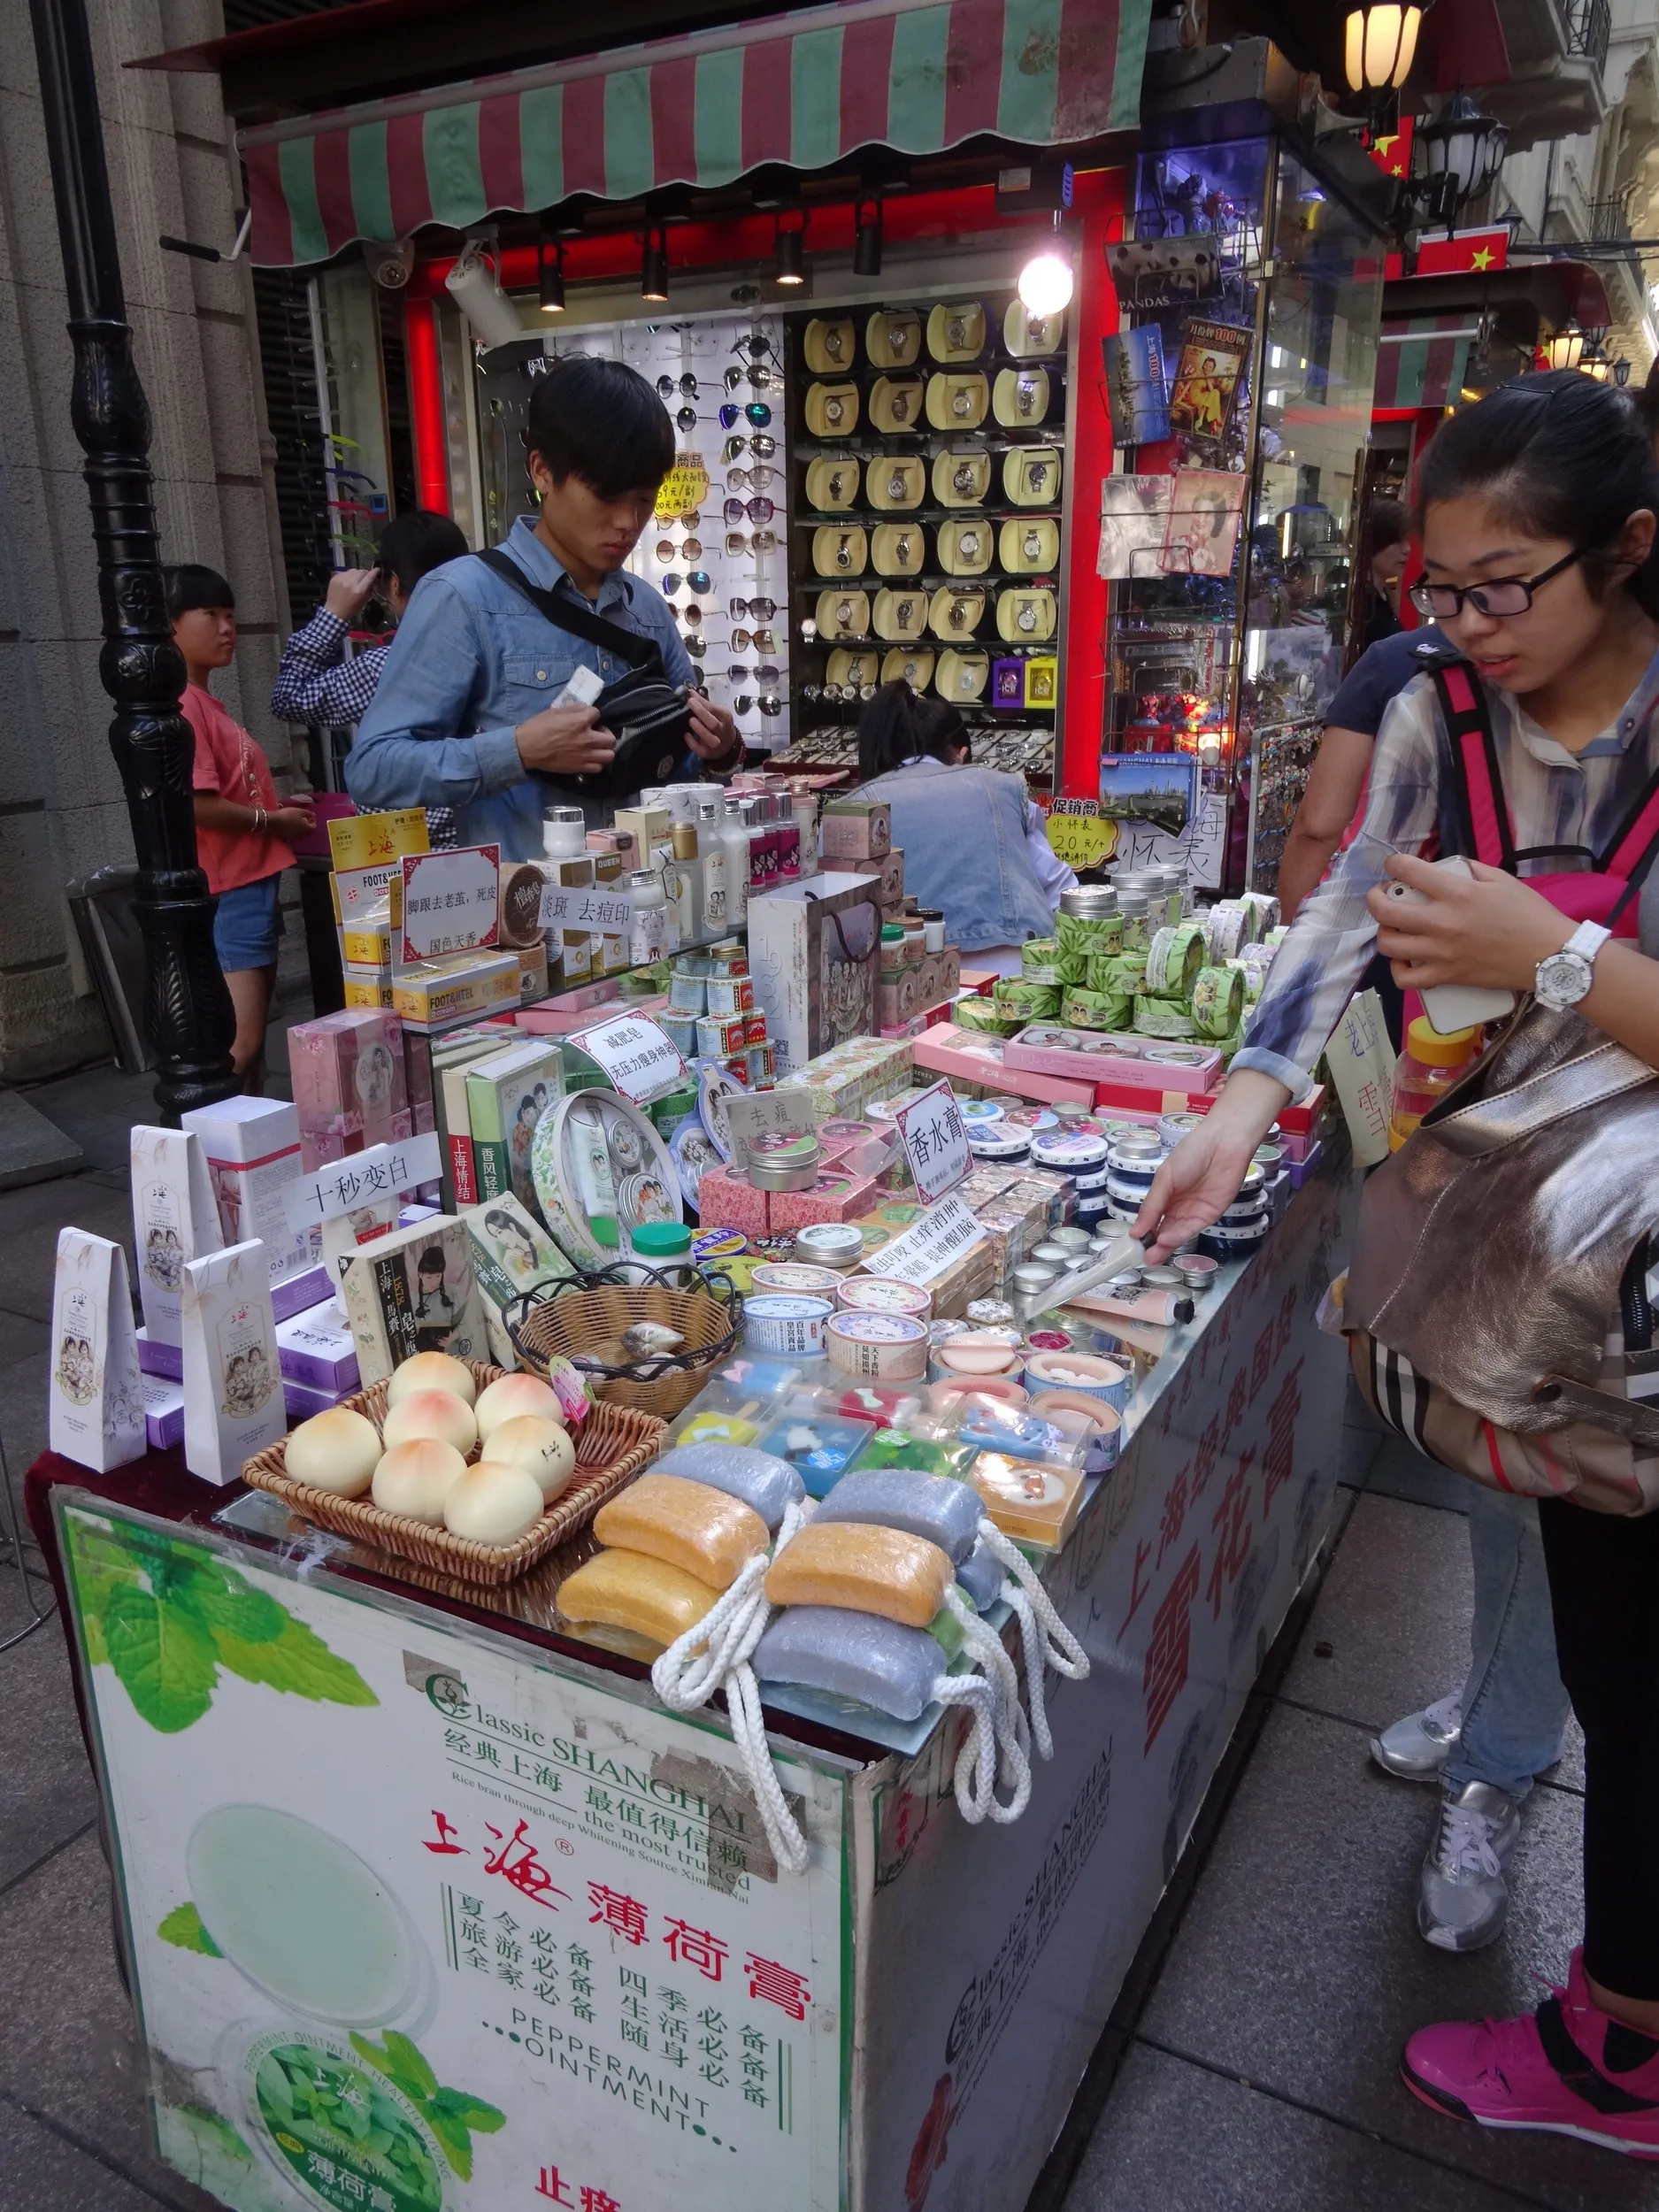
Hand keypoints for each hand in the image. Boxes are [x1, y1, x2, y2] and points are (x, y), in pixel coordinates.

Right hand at [268, 804, 315, 841]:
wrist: (274, 822)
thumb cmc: (288, 815)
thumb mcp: (299, 811)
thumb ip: (308, 813)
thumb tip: (313, 815)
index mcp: (307, 828)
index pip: (314, 826)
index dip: (313, 821)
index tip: (310, 816)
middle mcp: (302, 835)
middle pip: (308, 832)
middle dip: (308, 826)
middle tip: (305, 819)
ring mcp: (295, 837)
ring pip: (301, 834)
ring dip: (301, 829)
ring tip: (298, 822)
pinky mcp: (288, 838)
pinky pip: (294, 835)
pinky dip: (295, 831)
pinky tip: (291, 826)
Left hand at [323, 568, 379, 621]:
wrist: (335, 612)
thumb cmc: (351, 609)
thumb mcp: (363, 601)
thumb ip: (369, 589)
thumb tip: (373, 580)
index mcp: (359, 590)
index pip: (369, 577)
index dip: (375, 572)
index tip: (377, 569)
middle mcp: (351, 583)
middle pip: (361, 571)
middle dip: (365, 573)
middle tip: (365, 577)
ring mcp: (342, 579)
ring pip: (353, 570)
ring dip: (356, 574)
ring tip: (355, 579)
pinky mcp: (335, 578)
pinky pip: (345, 572)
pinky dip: (348, 575)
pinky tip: (347, 581)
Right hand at [515, 705, 615, 778]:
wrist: (527, 748)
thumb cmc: (538, 727)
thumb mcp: (555, 711)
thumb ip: (574, 709)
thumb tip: (586, 710)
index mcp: (580, 722)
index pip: (597, 713)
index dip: (592, 715)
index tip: (586, 718)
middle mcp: (587, 739)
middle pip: (611, 738)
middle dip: (605, 733)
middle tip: (596, 733)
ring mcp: (585, 755)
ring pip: (609, 755)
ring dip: (605, 750)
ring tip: (596, 747)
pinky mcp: (580, 767)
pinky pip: (598, 768)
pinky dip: (597, 763)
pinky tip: (590, 758)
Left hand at [687, 692, 741, 762]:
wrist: (728, 745)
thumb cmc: (720, 724)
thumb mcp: (718, 712)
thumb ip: (705, 704)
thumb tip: (691, 693)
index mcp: (725, 718)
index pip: (715, 709)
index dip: (703, 703)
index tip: (691, 696)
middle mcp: (722, 731)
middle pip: (713, 723)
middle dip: (701, 712)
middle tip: (690, 704)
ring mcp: (716, 743)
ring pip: (709, 737)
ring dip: (699, 728)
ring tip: (690, 720)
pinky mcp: (708, 753)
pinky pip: (701, 750)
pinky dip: (693, 743)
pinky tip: (686, 735)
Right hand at [1132, 1071, 1287, 1260]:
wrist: (1224, 1143)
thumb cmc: (1192, 1153)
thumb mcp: (1165, 1178)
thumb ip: (1152, 1205)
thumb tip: (1135, 1230)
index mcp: (1164, 1195)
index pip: (1151, 1219)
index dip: (1141, 1232)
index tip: (1131, 1245)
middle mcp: (1178, 1206)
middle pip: (1163, 1230)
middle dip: (1152, 1245)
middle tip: (1141, 1259)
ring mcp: (1194, 1212)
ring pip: (1176, 1233)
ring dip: (1164, 1246)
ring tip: (1150, 1257)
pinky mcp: (1210, 1215)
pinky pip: (1192, 1229)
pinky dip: (1179, 1236)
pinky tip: (1165, 1241)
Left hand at [1367, 855, 1570, 991]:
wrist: (1549, 954)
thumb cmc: (1529, 914)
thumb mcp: (1501, 880)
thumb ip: (1468, 870)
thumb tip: (1446, 869)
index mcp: (1457, 893)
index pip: (1409, 871)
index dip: (1393, 864)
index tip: (1392, 866)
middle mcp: (1442, 922)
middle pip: (1385, 911)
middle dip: (1374, 899)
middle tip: (1381, 896)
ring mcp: (1441, 953)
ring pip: (1389, 945)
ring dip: (1384, 933)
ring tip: (1394, 928)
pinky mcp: (1447, 977)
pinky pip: (1406, 979)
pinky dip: (1398, 969)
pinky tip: (1404, 960)